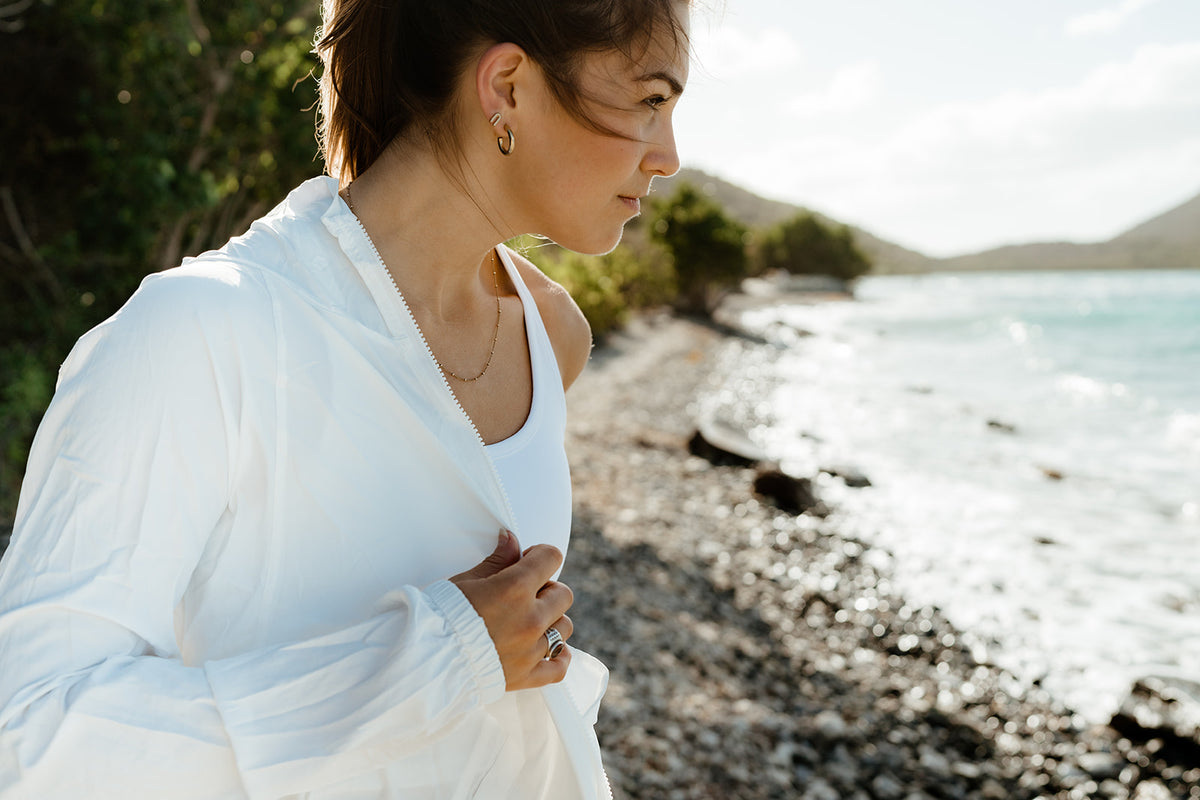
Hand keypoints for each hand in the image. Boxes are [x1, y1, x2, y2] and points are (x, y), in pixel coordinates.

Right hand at [450, 530, 573, 690]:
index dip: (540, 556)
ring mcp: (531, 649)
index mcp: (514, 589)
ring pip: (564, 627)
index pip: (550, 558)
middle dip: (547, 589)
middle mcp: (529, 618)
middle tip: (526, 594)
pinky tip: (550, 650)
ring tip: (530, 622)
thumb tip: (511, 539)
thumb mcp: (466, 581)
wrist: (425, 661)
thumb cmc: (440, 617)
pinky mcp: (526, 676)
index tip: (529, 561)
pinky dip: (558, 658)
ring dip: (552, 621)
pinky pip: (559, 667)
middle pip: (563, 594)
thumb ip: (497, 560)